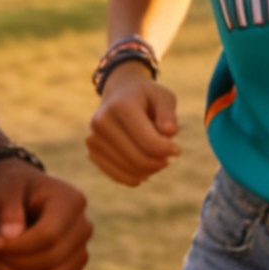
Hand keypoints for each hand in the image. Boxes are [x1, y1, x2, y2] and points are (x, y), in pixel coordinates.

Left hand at [0, 158, 90, 269]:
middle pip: (50, 259)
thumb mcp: (5, 189)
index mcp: (72, 201)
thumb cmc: (12, 189)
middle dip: (12, 261)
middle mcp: (83, 227)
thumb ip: (7, 208)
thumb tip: (11, 235)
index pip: (48, 236)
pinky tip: (4, 267)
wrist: (18, 198)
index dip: (17, 247)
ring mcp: (80, 251)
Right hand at [86, 62, 181, 185]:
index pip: (147, 141)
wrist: (119, 92)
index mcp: (121, 106)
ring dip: (149, 171)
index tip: (176, 150)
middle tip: (169, 158)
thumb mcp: (163, 96)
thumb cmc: (146, 96)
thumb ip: (168, 113)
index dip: (167, 151)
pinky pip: (117, 176)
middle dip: (159, 163)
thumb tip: (170, 133)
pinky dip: (135, 177)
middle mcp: (102, 123)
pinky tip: (145, 169)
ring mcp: (94, 139)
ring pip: (128, 171)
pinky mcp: (92, 152)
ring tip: (158, 160)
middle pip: (138, 159)